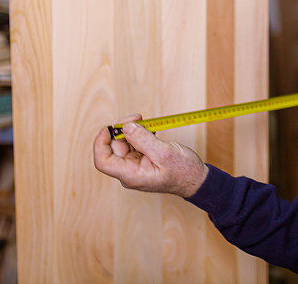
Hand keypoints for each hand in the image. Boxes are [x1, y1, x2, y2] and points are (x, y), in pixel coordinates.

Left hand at [93, 113, 208, 197]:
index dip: (100, 143)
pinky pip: (135, 144)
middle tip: (137, 118)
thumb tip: (126, 127)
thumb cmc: (183, 172)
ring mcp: (136, 165)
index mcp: (131, 175)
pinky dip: (140, 134)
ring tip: (147, 123)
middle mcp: (130, 171)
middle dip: (122, 130)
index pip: (103, 161)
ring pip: (124, 144)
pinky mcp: (143, 159)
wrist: (196, 178)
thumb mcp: (164, 153)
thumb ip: (143, 140)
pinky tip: (150, 130)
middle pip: (114, 148)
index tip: (109, 127)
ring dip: (133, 130)